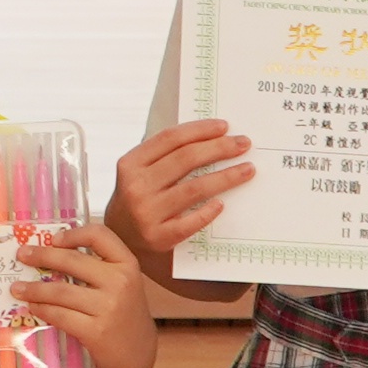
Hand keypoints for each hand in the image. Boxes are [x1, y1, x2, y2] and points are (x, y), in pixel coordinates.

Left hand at [21, 218, 159, 367]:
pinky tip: (33, 307)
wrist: (135, 355)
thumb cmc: (123, 314)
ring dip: (34, 288)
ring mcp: (109, 307)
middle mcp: (120, 282)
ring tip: (17, 288)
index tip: (54, 238)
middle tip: (21, 255)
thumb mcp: (122, 284)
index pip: (100, 235)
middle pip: (72, 260)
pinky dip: (42, 309)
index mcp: (127, 264)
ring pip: (61, 290)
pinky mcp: (96, 331)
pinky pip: (60, 315)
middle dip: (41, 256)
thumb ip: (98, 268)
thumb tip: (52, 251)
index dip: (74, 234)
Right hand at [107, 117, 252, 260]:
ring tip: (247, 169)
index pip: (170, 138)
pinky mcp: (158, 237)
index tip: (225, 126)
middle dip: (219, 148)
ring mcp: (147, 213)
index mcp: (131, 164)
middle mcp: (136, 187)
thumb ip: (163, 155)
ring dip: (226, 176)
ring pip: (194, 188)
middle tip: (243, 144)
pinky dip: (208, 211)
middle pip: (186, 159)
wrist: (120, 241)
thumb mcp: (139, 173)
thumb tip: (209, 136)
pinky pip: (191, 222)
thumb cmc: (139, 199)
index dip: (200, 130)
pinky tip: (222, 203)